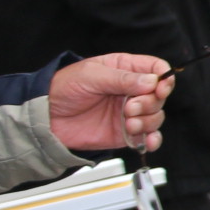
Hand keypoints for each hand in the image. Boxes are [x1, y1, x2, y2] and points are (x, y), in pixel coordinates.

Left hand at [48, 54, 173, 152]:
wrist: (46, 118)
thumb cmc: (63, 88)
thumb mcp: (91, 76)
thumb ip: (122, 79)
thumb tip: (151, 81)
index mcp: (124, 69)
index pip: (156, 69)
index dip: (163, 78)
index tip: (159, 89)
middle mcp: (130, 90)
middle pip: (158, 95)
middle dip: (149, 103)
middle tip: (129, 108)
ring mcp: (129, 112)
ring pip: (156, 116)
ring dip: (147, 122)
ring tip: (128, 124)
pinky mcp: (125, 133)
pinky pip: (148, 136)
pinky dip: (152, 140)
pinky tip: (148, 141)